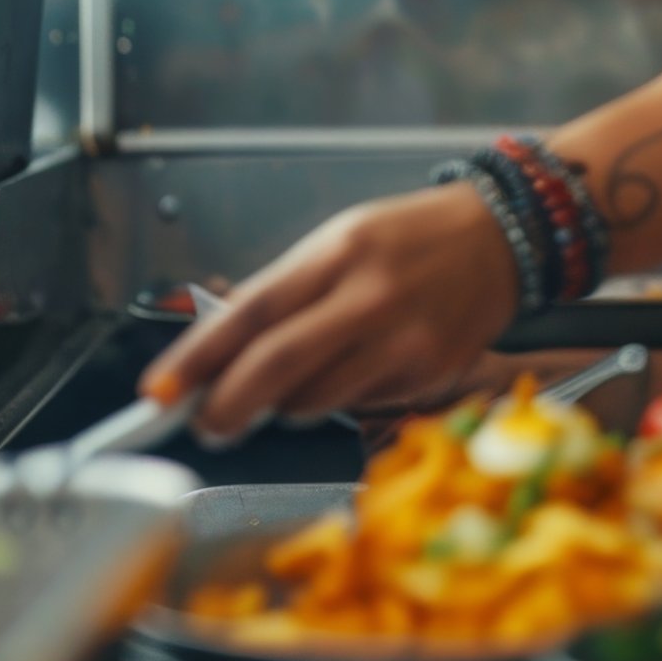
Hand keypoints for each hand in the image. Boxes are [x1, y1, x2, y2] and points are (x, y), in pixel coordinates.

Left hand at [141, 182, 521, 444]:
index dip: (197, 357)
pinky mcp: (429, 375)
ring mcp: (404, 342)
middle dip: (227, 407)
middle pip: (277, 369)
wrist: (503, 238)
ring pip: (314, 402)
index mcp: (339, 253)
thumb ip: (285, 292)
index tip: (158, 391)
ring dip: (283, 406)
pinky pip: (359, 406)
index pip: (251, 313)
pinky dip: (337, 400)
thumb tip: (221, 352)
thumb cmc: (410, 237)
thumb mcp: (340, 240)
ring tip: (288, 385)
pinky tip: (352, 370)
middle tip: (205, 423)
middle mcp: (371, 298)